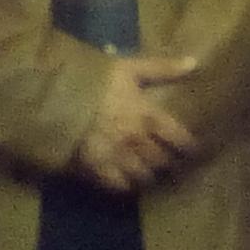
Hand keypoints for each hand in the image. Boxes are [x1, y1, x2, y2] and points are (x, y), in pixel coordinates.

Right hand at [69, 56, 197, 193]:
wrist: (56, 97)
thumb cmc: (94, 80)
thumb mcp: (130, 68)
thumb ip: (162, 68)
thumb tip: (193, 63)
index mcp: (149, 116)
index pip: (178, 138)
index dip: (188, 147)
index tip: (193, 151)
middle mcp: (137, 140)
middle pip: (161, 160)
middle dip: (167, 164)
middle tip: (170, 166)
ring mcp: (117, 156)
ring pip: (142, 175)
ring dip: (148, 176)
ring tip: (149, 176)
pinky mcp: (95, 168)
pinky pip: (116, 184)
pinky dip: (124, 186)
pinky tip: (126, 184)